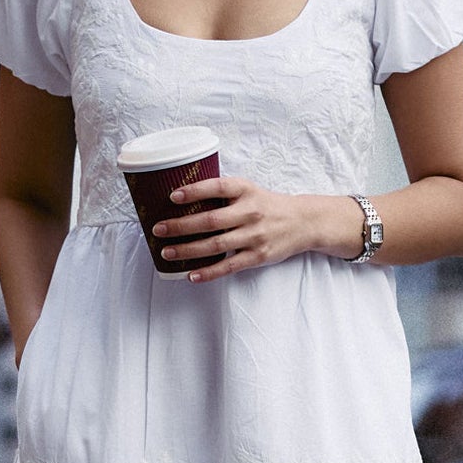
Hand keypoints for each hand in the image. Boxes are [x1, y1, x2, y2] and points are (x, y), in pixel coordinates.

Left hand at [151, 177, 329, 280]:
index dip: (195, 191)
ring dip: (188, 250)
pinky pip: (229, 266)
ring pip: (216, 245)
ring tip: (167, 253)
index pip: (218, 188)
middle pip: (211, 220)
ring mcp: (254, 236)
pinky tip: (191, 275)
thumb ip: (223, 193)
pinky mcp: (258, 256)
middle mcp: (251, 212)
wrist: (303, 222)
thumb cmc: (267, 205)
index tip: (173, 196)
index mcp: (246, 191)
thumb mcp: (249, 191)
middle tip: (159, 229)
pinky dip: (209, 272)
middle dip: (181, 226)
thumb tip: (183, 198)